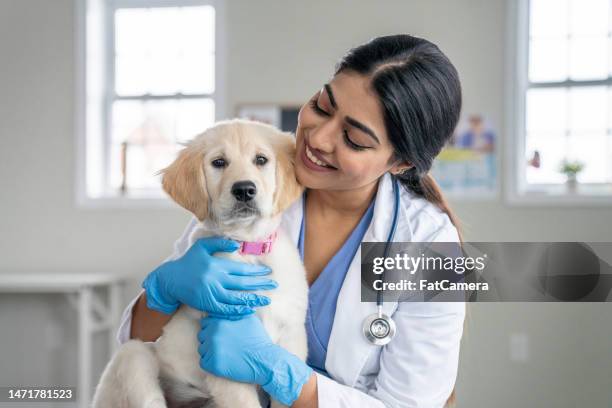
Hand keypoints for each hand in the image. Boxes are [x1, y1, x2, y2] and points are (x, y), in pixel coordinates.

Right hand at [142, 237, 276, 316]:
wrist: (169, 280)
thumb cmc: (187, 262)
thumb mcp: (201, 247)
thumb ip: (219, 243)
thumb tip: (236, 244)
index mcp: (217, 265)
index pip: (241, 269)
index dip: (256, 271)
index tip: (268, 272)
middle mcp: (216, 280)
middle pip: (243, 284)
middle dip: (260, 284)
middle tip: (274, 285)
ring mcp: (212, 294)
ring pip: (237, 298)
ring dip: (253, 299)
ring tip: (266, 299)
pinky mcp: (207, 305)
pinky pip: (226, 309)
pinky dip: (238, 310)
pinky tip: (249, 309)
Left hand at [198, 315, 312, 405]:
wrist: (264, 360)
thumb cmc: (258, 339)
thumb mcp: (248, 318)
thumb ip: (235, 311)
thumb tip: (231, 303)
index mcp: (219, 321)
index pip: (206, 323)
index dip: (213, 328)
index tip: (223, 334)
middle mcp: (212, 333)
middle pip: (202, 335)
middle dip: (210, 339)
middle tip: (225, 345)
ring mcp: (211, 349)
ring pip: (202, 349)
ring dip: (210, 352)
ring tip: (227, 353)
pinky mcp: (212, 364)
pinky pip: (204, 362)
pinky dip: (212, 364)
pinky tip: (225, 362)